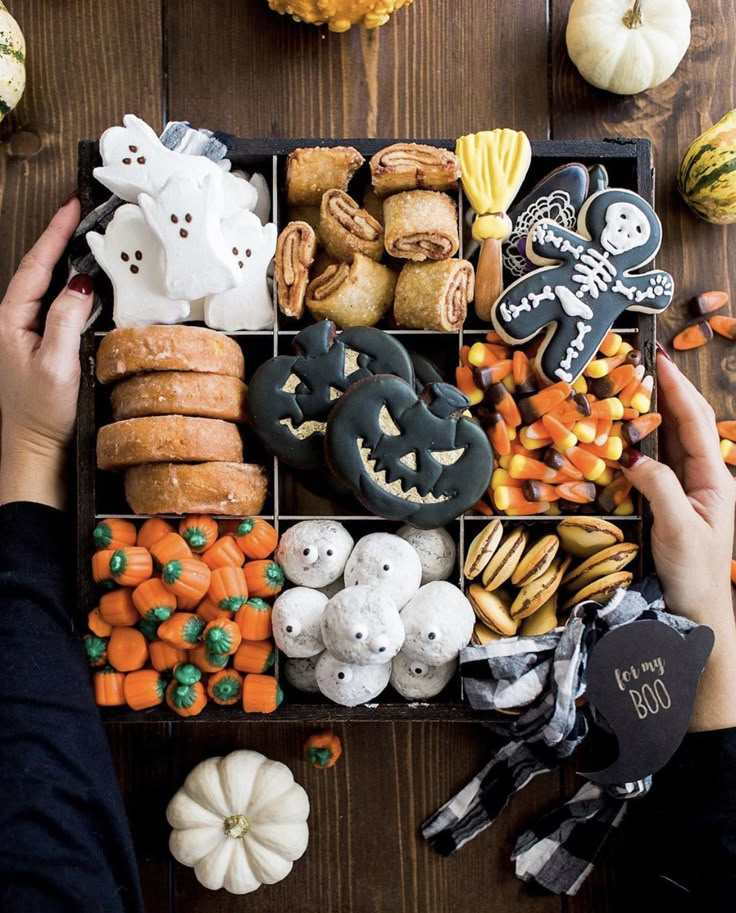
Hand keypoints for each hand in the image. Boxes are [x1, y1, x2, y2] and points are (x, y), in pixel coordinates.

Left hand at [0, 198, 93, 509]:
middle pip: (38, 269)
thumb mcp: (55, 365)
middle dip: (59, 238)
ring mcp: (25, 334)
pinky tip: (85, 286)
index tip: (71, 207)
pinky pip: (55, 306)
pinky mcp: (39, 345)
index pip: (35, 266)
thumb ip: (64, 320)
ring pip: (46, 286)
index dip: (54, 234)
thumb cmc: (41, 415)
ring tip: (85, 240)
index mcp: (10, 321)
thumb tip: (80, 284)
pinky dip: (70, 288)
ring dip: (65, 262)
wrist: (34, 450)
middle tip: (81, 214)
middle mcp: (13, 323)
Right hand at [622, 348, 735, 730]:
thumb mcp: (678, 529)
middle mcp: (703, 478)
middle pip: (686, 425)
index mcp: (713, 479)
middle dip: (668, 392)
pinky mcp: (670, 501)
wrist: (697, 609)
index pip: (694, 424)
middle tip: (643, 364)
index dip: (677, 390)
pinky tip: (626, 434)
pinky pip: (657, 463)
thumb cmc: (695, 573)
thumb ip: (659, 489)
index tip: (659, 361)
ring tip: (632, 389)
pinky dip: (641, 443)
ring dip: (653, 414)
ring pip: (670, 441)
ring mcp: (687, 490)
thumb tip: (633, 458)